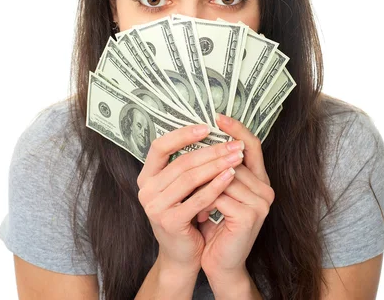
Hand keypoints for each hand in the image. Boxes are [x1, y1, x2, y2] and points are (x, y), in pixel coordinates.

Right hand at [136, 123, 245, 273]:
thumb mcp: (179, 188)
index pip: (159, 146)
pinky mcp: (170, 222)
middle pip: (181, 162)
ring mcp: (155, 207)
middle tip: (233, 143)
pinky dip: (216, 185)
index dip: (182, 134)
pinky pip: (197, 199)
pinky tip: (230, 176)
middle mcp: (146, 190)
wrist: (181, 255)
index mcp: (146, 177)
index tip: (207, 127)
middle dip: (211, 150)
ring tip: (236, 156)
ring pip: (190, 178)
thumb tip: (207, 133)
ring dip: (217, 165)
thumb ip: (184, 166)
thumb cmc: (184, 216)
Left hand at [197, 114, 274, 282]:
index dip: (236, 129)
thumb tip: (203, 140)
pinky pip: (220, 196)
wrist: (221, 264)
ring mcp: (261, 202)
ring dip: (204, 188)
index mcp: (261, 180)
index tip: (218, 117)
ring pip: (224, 177)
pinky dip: (205, 202)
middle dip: (207, 165)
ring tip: (194, 201)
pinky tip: (201, 215)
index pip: (252, 145)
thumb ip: (219, 172)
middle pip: (233, 160)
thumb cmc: (216, 227)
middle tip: (188, 168)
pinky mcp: (250, 216)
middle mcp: (266, 189)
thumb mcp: (219, 194)